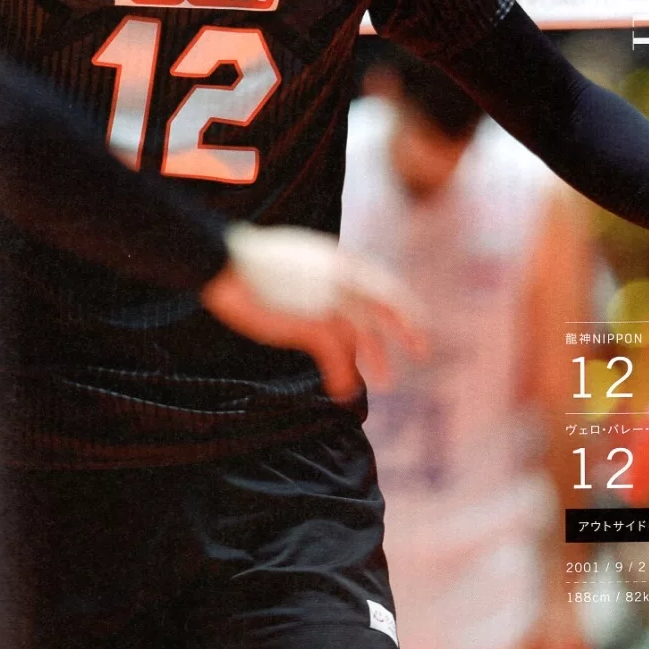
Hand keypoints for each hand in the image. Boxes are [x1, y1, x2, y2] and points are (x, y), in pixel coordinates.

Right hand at [200, 224, 427, 401]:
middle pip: (389, 305)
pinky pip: (338, 356)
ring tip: (386, 381)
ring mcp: (330, 300)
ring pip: (365, 335)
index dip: (401, 305)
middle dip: (409, 329)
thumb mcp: (299, 257)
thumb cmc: (251, 260)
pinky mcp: (313, 322)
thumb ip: (320, 273)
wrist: (227, 261)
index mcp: (340, 259)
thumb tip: (325, 289)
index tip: (410, 321)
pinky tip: (342, 391)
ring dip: (377, 360)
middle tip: (422, 351)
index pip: (382, 283)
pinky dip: (343, 375)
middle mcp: (343, 277)